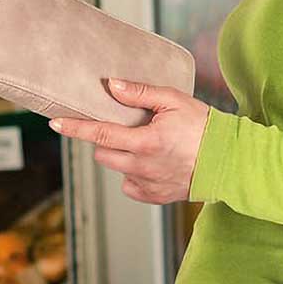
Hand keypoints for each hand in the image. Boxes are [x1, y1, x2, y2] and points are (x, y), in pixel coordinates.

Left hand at [48, 78, 209, 203]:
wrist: (226, 162)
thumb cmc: (203, 127)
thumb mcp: (173, 100)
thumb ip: (139, 93)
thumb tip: (111, 86)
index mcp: (145, 142)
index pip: (100, 134)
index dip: (75, 128)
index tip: (56, 124)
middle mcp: (142, 167)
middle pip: (103, 154)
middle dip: (105, 140)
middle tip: (123, 128)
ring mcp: (147, 185)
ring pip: (117, 169)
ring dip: (121, 156)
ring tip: (144, 145)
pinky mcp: (154, 197)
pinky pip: (130, 186)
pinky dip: (134, 174)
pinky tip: (151, 164)